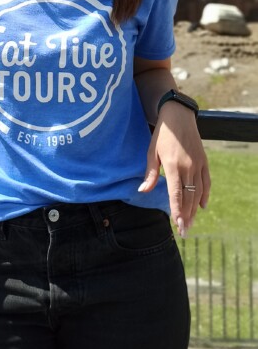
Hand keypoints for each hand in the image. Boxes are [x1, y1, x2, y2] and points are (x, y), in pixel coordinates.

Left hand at [138, 102, 210, 237]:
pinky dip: (205, 195)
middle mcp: (188, 167)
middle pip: (188, 197)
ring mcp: (198, 164)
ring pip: (198, 192)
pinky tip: (202, 206)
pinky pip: (206, 182)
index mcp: (173, 165)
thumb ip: (150, 173)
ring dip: (194, 209)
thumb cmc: (162, 134)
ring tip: (190, 223)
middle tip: (183, 232)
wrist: (179, 116)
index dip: (177, 210)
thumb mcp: (152, 151)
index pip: (176, 194)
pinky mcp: (204, 161)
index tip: (177, 225)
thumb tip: (142, 191)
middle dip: (186, 216)